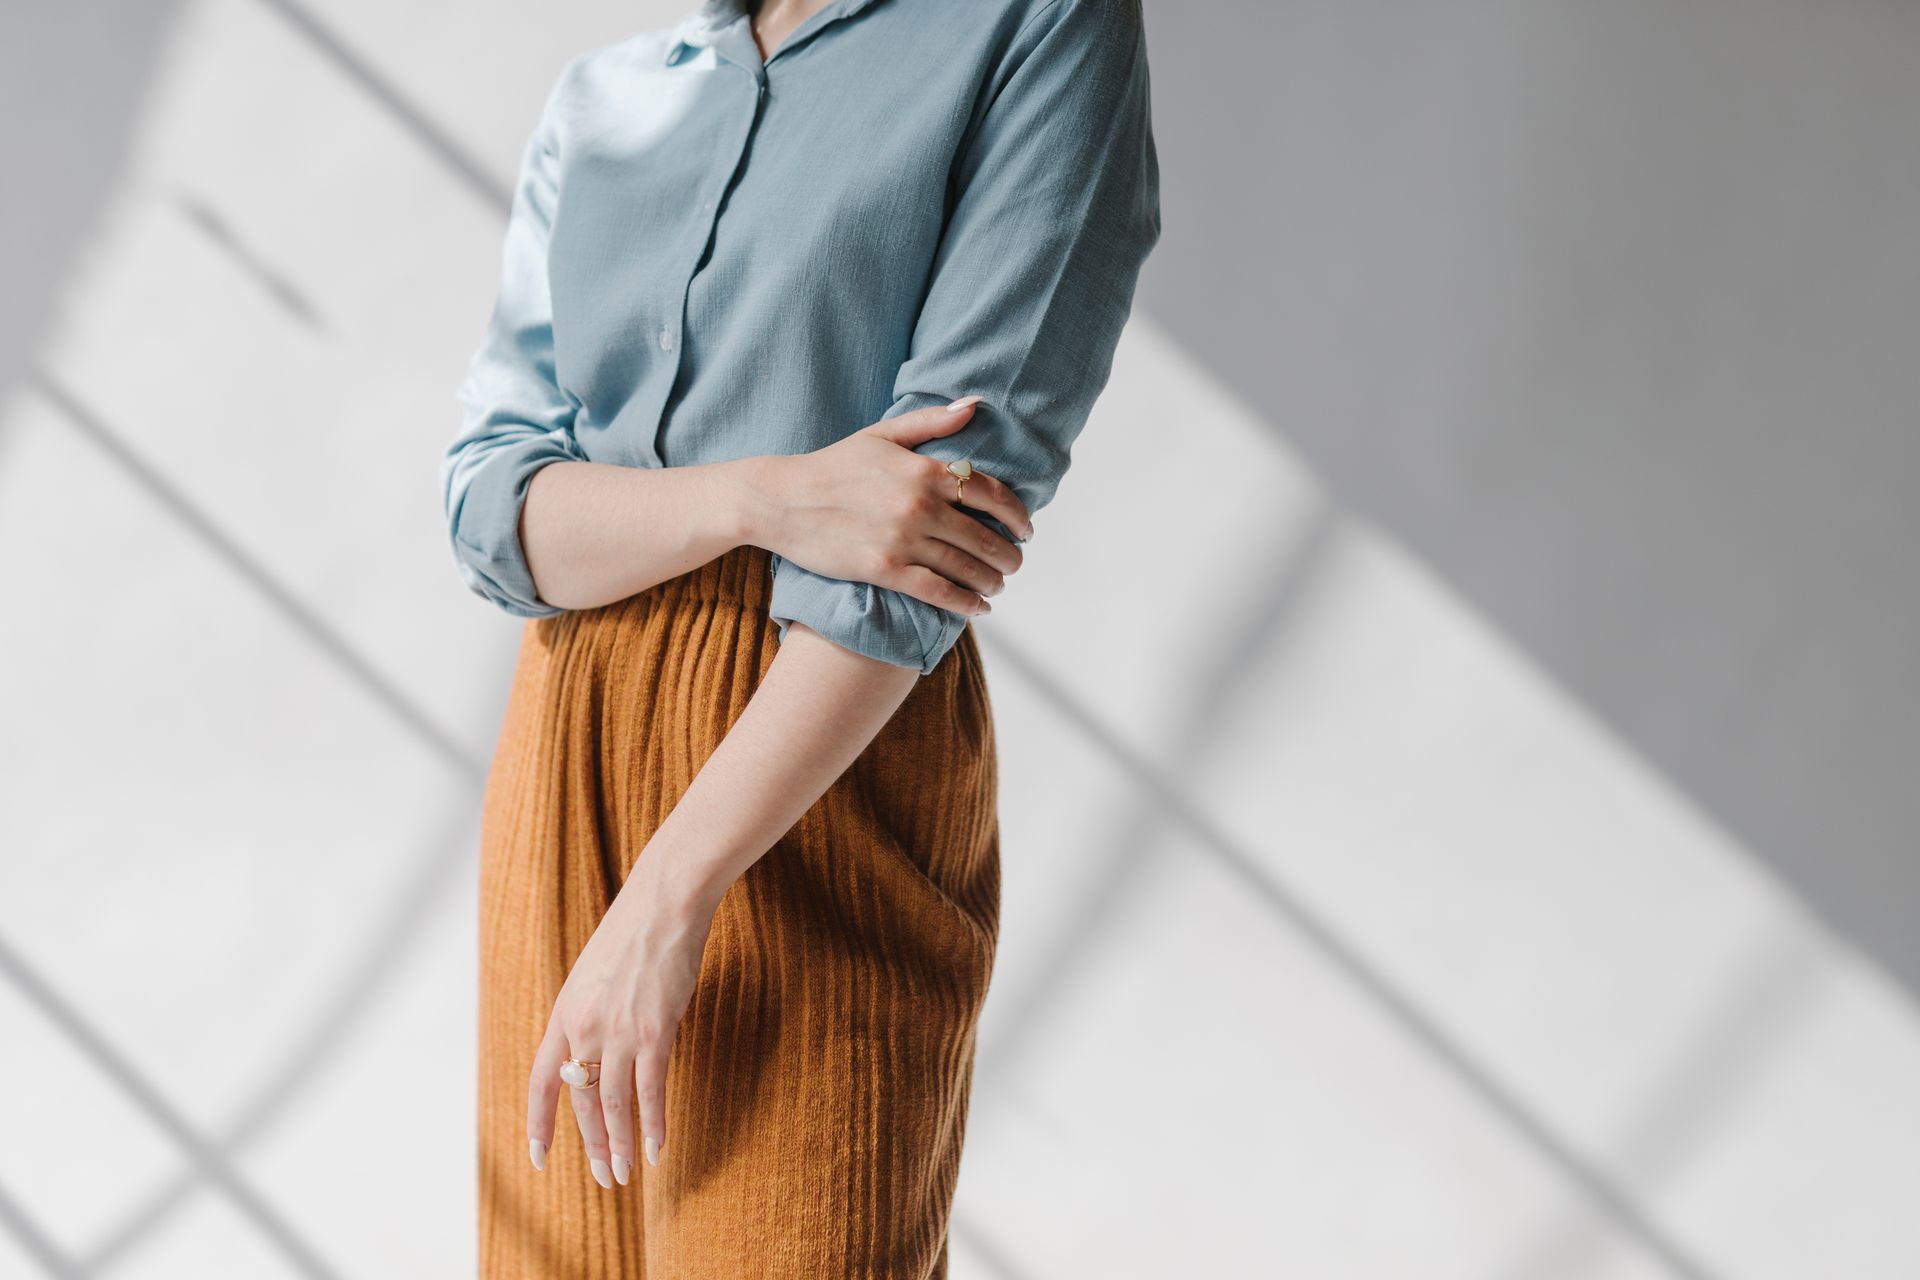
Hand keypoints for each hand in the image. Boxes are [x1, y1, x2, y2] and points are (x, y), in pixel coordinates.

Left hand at [526, 851, 714, 1186]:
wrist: (664, 902)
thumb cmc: (636, 932)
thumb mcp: (595, 974)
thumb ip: (590, 1013)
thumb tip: (598, 1047)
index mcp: (564, 1014)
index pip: (542, 1082)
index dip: (539, 1123)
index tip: (539, 1157)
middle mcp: (583, 1029)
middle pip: (581, 1101)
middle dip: (591, 1144)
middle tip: (603, 1178)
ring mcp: (617, 1032)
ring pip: (613, 1105)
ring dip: (617, 1145)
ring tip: (623, 1175)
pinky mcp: (653, 1031)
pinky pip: (650, 1090)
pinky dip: (651, 1124)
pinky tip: (654, 1148)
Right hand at [747, 397, 1036, 615]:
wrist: (781, 499)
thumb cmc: (832, 464)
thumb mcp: (882, 434)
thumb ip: (932, 421)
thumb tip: (976, 404)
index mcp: (925, 470)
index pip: (990, 493)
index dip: (1017, 515)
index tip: (1026, 529)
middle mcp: (920, 505)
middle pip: (984, 536)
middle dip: (1008, 556)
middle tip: (1014, 564)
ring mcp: (904, 539)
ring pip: (966, 567)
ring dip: (991, 581)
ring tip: (997, 585)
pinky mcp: (885, 569)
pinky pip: (938, 591)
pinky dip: (965, 603)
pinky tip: (979, 608)